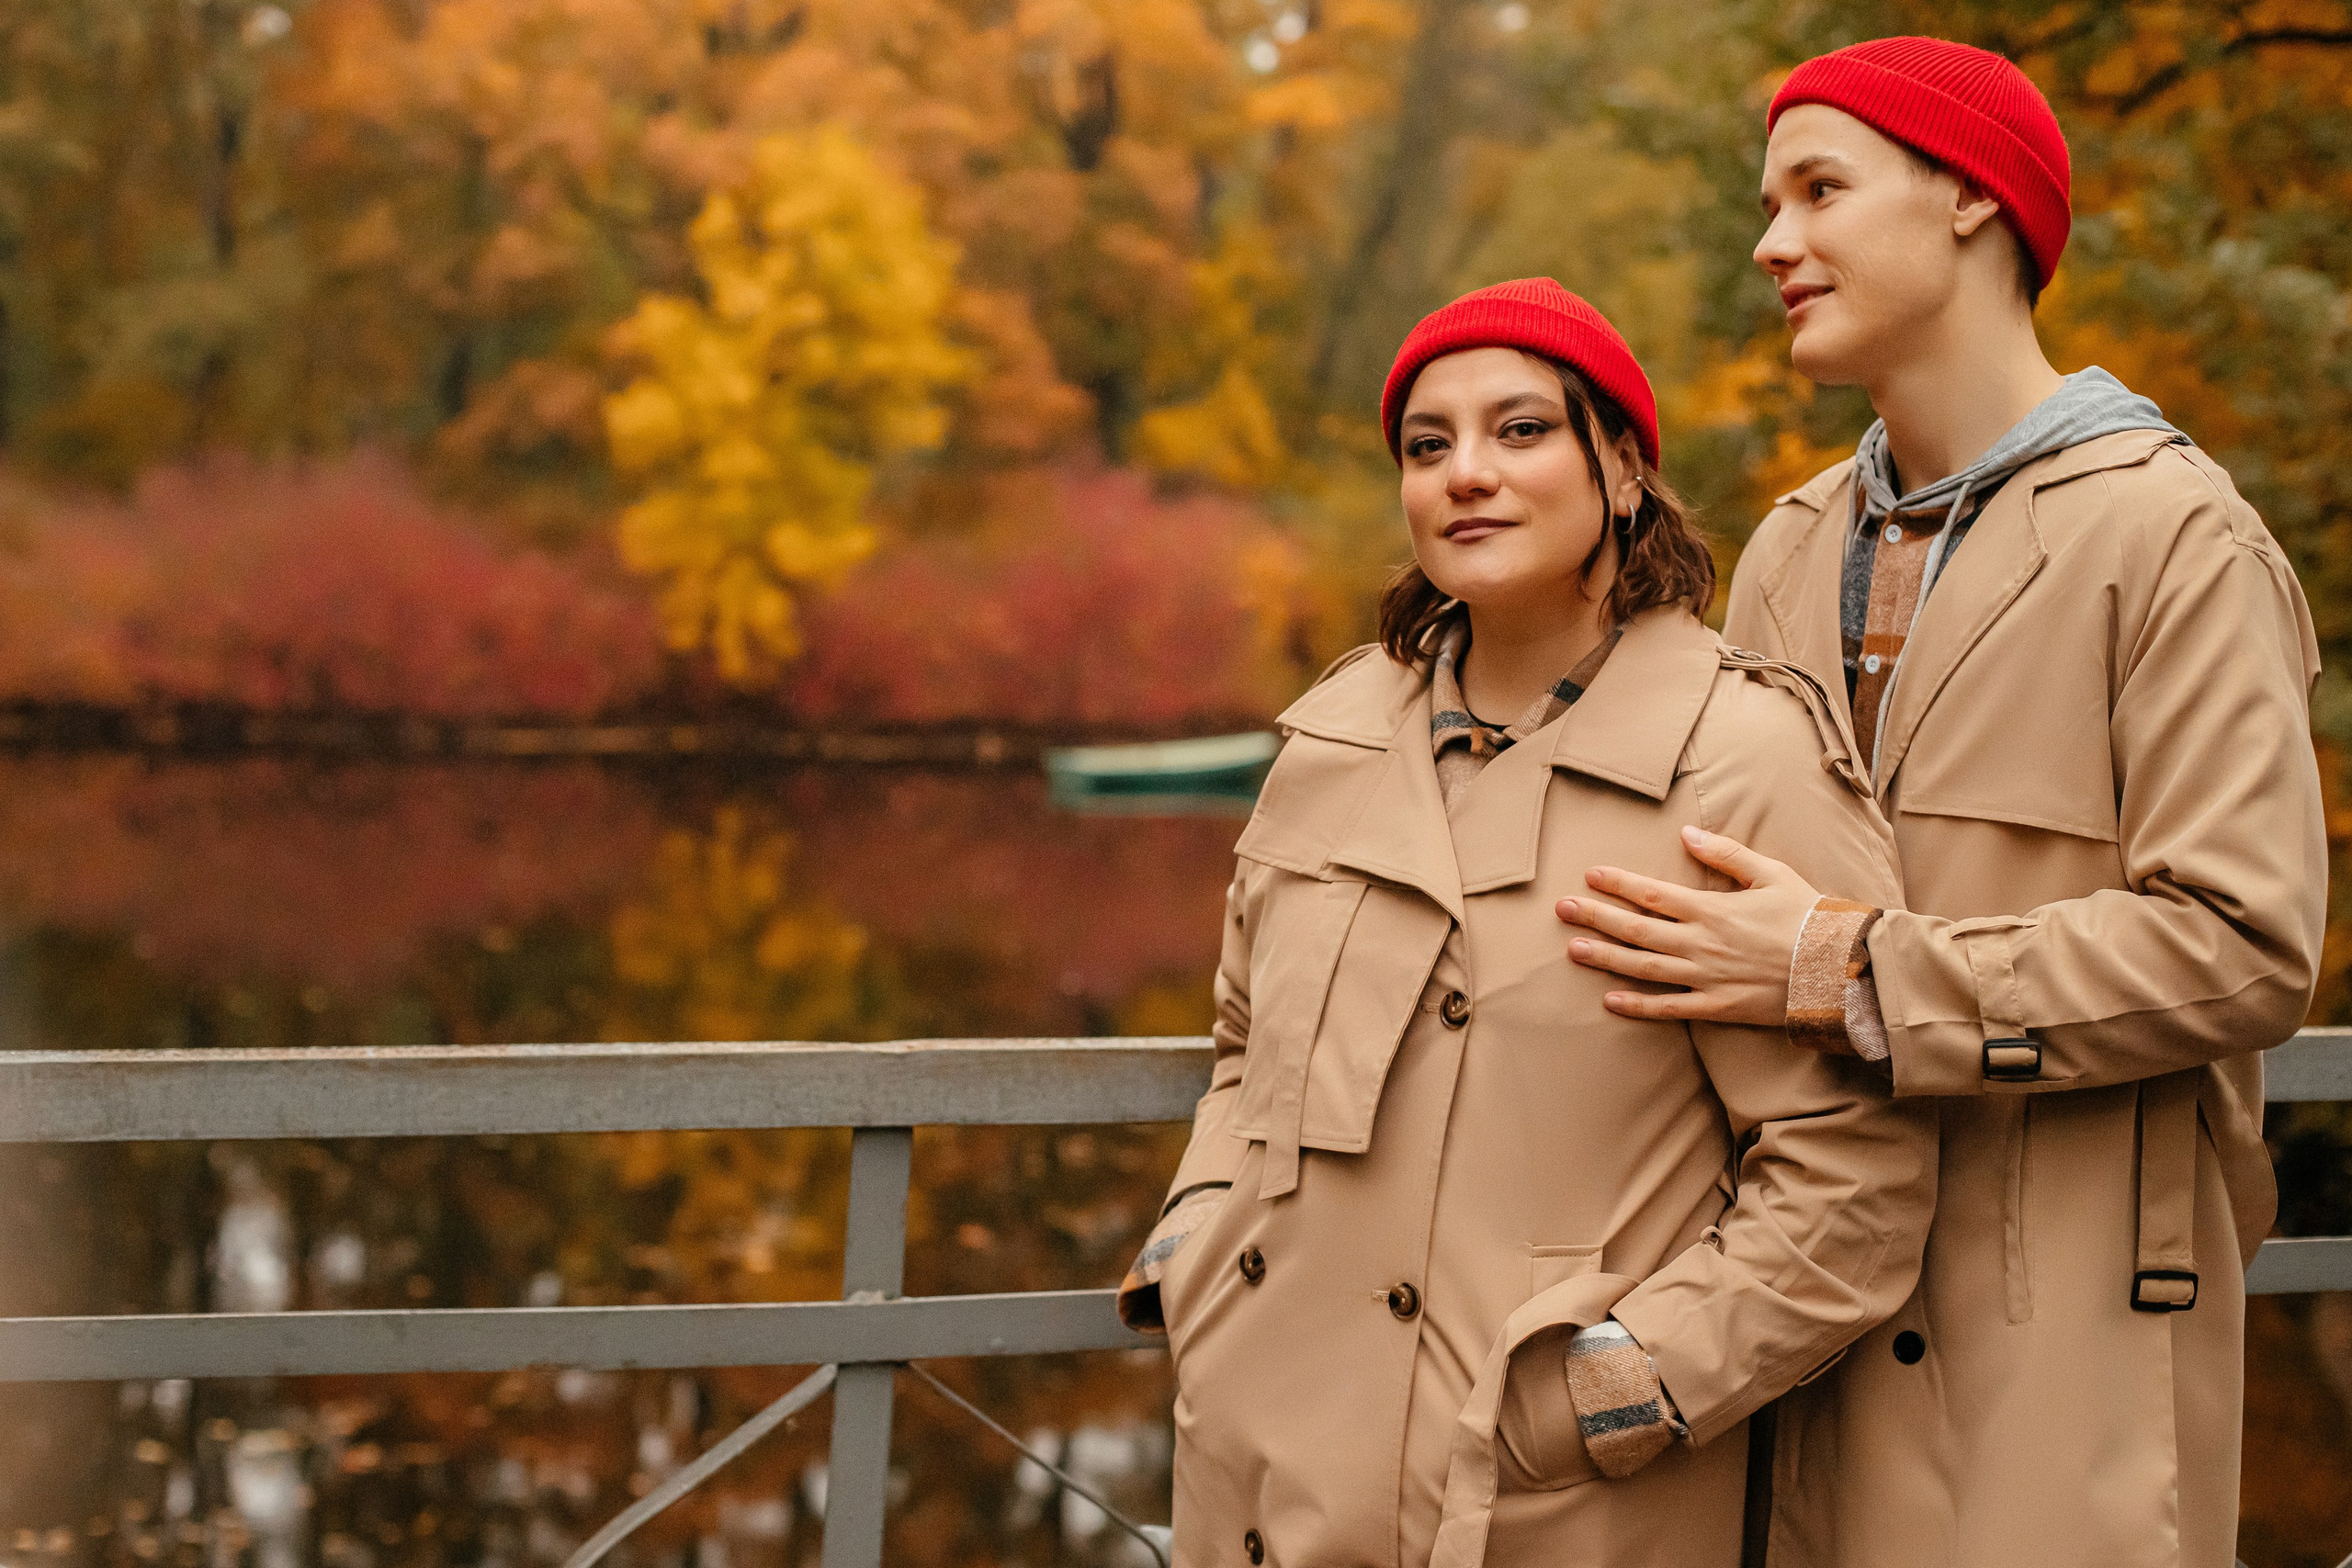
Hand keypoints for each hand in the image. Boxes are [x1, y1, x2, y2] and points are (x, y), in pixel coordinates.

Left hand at [1556, 826, 1821, 1025]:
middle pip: (1636, 929)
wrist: (1841, 968)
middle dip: (1596, 918)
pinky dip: (1638, 1006)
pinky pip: (1669, 1008)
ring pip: (1643, 968)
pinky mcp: (1717, 1007)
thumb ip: (1727, 853)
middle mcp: (1700, 944)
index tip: (1589, 875)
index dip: (1617, 884)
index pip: (1651, 893)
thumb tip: (1687, 833)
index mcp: (1712, 909)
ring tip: (1573, 949)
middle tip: (1562, 909)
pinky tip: (1610, 1001)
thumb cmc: (1808, 917)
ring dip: (1605, 958)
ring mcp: (1706, 978)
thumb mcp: (1772, 873)